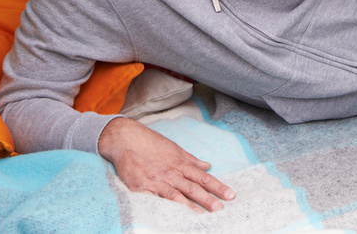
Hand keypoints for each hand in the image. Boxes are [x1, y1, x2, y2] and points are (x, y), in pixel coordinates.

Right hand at [97, 117, 234, 211]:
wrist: (125, 139)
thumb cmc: (151, 143)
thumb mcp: (175, 149)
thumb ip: (191, 160)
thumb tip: (208, 166)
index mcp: (180, 164)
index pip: (203, 177)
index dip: (217, 186)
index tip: (230, 195)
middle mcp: (170, 173)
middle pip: (192, 188)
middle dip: (207, 199)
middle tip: (220, 208)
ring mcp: (155, 181)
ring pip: (175, 196)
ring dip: (188, 207)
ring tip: (200, 216)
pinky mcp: (140, 188)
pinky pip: (153, 201)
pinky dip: (162, 208)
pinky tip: (170, 216)